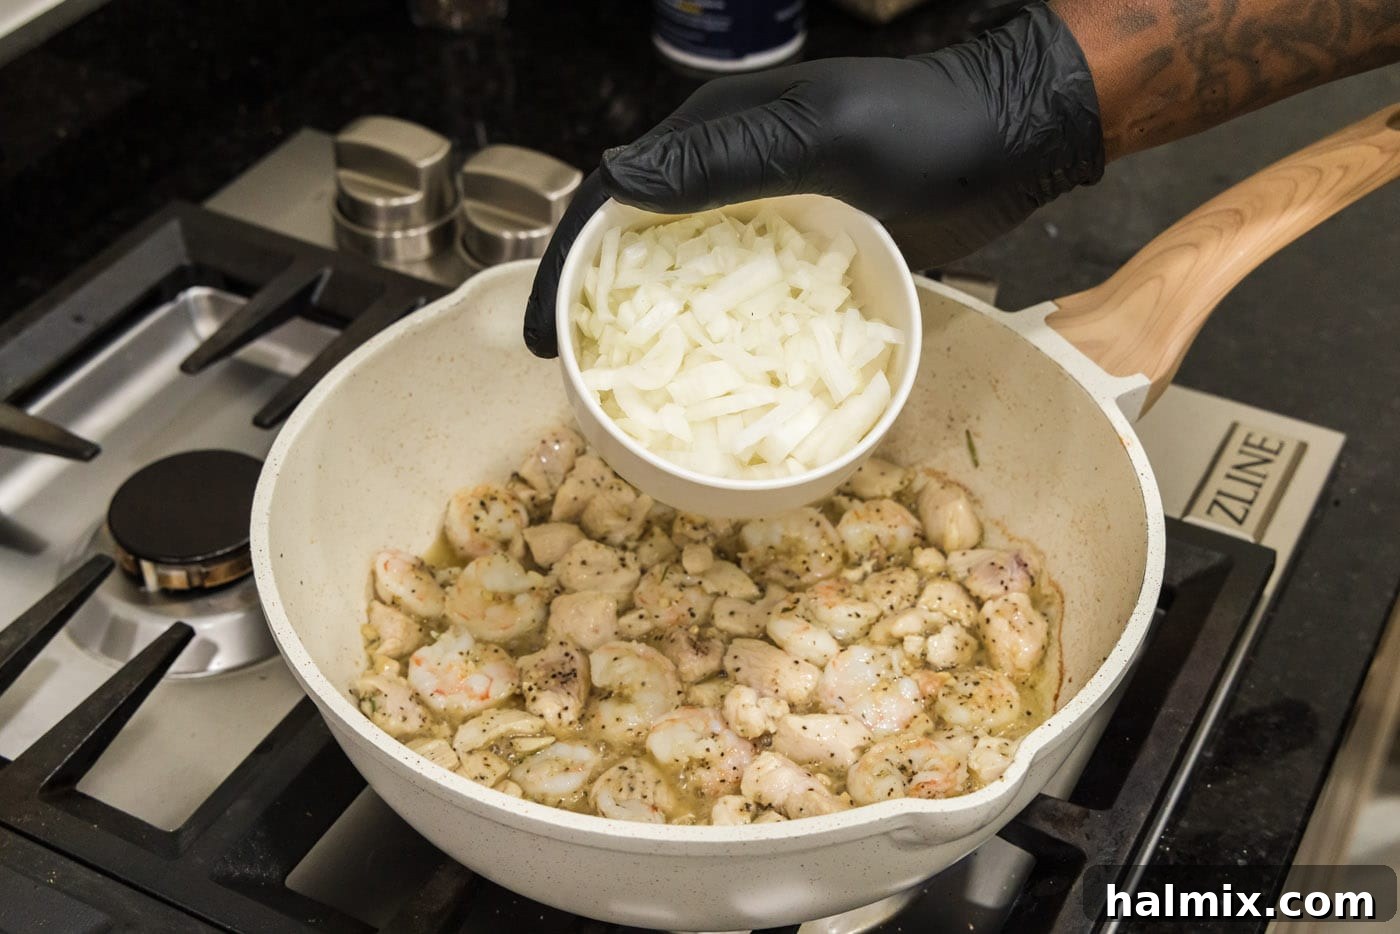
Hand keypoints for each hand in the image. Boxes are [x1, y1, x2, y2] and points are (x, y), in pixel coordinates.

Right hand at [523, 1, 1103, 357]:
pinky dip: (715, 337)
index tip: (542, 338)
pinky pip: (742, 298)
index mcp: (715, 135)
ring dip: (649, 328)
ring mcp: (767, 215)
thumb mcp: (827, 138)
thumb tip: (617, 183)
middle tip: (570, 375)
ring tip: (621, 391)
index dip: (565, 267)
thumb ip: (729, 158)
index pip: (614, 201)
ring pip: (684, 276)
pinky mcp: (807, 250)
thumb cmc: (928, 132)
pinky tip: (710, 381)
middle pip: (636, 244)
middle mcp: (728, 172)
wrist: (1015, 140)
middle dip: (594, 305)